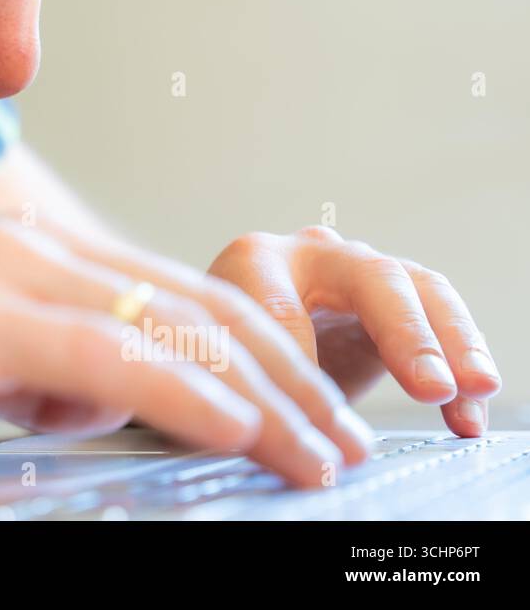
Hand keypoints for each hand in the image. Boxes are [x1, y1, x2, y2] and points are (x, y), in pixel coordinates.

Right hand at [0, 215, 378, 487]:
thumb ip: (25, 369)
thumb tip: (88, 401)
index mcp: (23, 254)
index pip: (168, 294)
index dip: (249, 351)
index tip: (296, 406)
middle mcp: (30, 250)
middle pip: (195, 302)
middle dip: (285, 374)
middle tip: (337, 432)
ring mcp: (7, 277)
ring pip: (171, 328)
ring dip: (262, 395)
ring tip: (316, 450)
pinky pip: (111, 358)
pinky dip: (189, 396)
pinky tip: (240, 432)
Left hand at [207, 226, 500, 435]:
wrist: (231, 343)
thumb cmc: (216, 352)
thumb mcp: (213, 365)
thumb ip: (237, 381)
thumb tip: (278, 431)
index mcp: (251, 261)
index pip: (279, 308)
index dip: (302, 362)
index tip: (315, 418)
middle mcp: (311, 254)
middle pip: (371, 279)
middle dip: (404, 334)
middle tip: (429, 386)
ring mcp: (360, 270)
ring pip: (420, 291)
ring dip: (452, 344)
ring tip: (473, 389)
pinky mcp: (397, 302)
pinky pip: (442, 324)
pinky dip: (461, 368)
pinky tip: (467, 415)